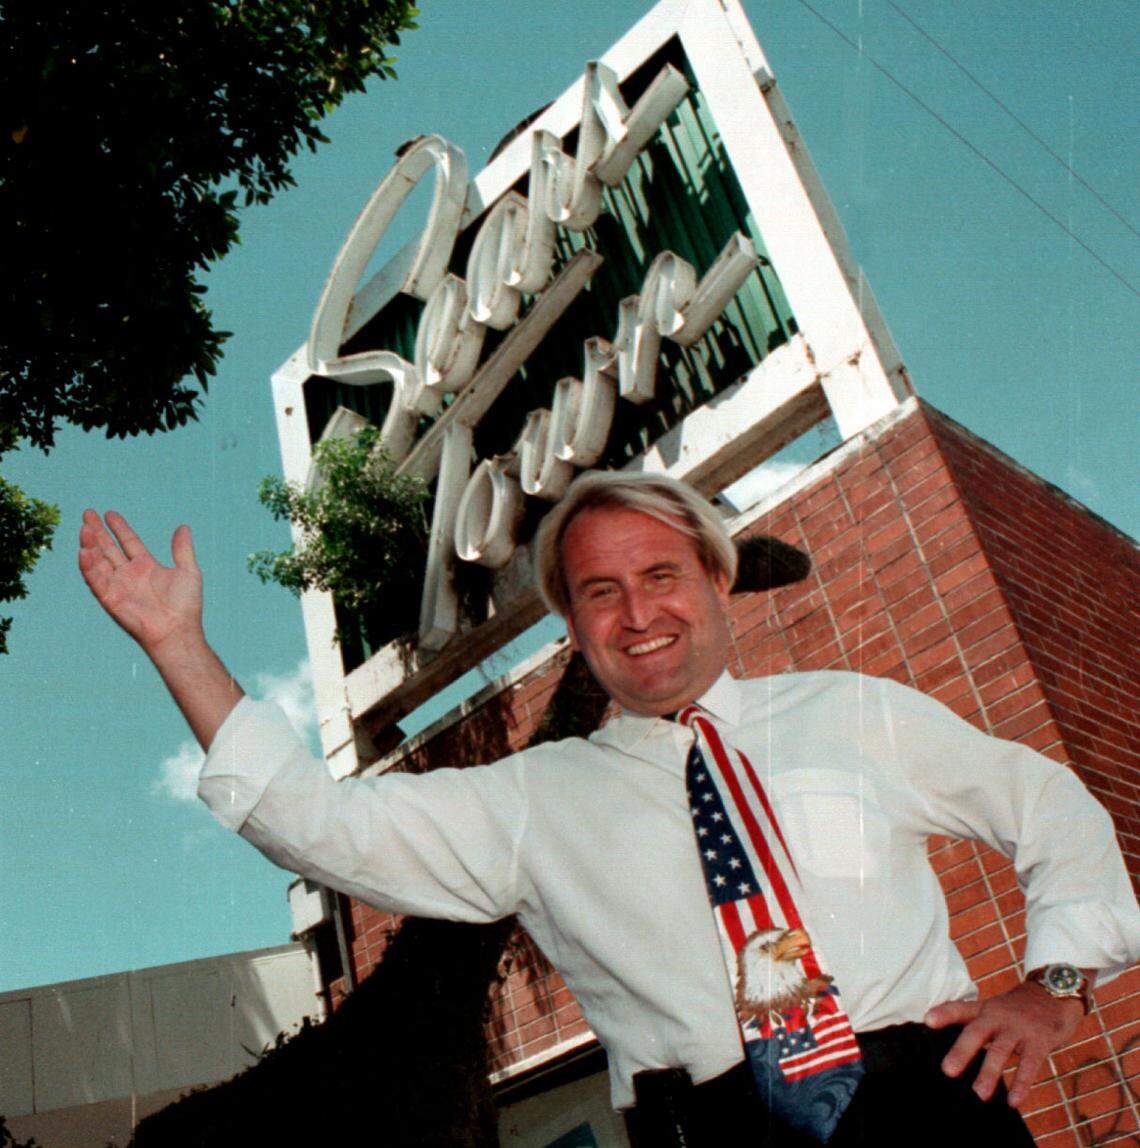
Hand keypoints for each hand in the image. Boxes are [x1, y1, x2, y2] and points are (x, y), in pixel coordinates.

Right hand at [78, 509, 202, 655]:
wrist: (177, 630)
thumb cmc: (185, 605)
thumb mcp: (188, 571)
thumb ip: (182, 549)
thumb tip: (183, 527)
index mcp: (146, 566)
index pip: (128, 542)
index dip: (119, 528)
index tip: (109, 514)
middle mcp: (129, 574)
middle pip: (109, 548)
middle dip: (97, 531)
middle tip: (87, 513)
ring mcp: (118, 585)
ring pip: (99, 561)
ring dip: (90, 545)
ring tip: (85, 528)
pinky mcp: (110, 598)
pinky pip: (96, 580)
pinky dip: (89, 566)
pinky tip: (84, 551)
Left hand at [925, 983, 1084, 1108]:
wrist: (1054, 995)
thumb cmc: (1018, 1008)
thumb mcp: (993, 1008)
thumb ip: (973, 1022)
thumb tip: (948, 1043)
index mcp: (984, 1009)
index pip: (960, 1009)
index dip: (944, 1014)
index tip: (927, 1020)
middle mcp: (998, 1017)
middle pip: (976, 1032)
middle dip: (962, 1052)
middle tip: (948, 1071)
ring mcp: (1018, 1029)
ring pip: (1001, 1051)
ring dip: (990, 1073)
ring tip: (979, 1094)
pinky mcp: (1039, 1042)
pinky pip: (1030, 1065)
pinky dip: (1022, 1084)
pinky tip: (1014, 1101)